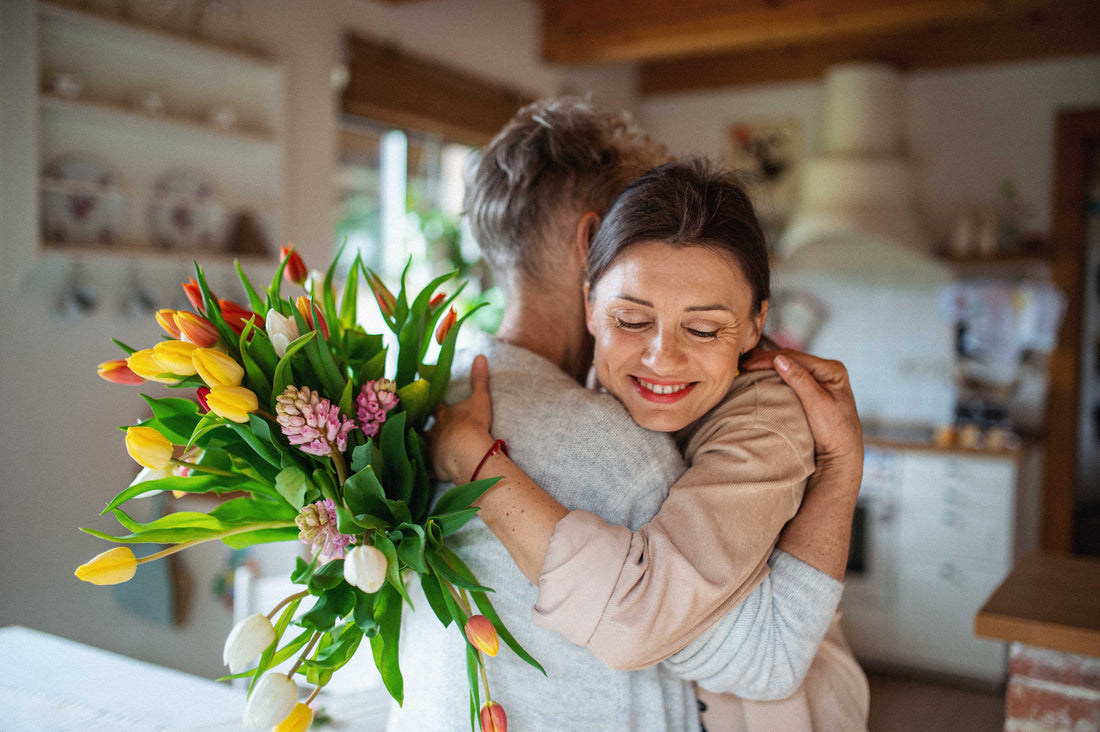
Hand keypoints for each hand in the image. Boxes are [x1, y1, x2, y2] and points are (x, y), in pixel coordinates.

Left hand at [425, 354, 495, 482]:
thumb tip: (480, 355)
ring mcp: (430, 451)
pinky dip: (420, 472)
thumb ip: (479, 379)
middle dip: (421, 429)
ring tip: (414, 451)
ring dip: (418, 449)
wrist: (467, 449)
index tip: (430, 406)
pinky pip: (423, 471)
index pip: (437, 410)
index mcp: (444, 416)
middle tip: (417, 429)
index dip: (434, 408)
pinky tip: (414, 475)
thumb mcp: (480, 400)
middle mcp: (433, 432)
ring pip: (419, 449)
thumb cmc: (473, 424)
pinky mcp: (431, 468)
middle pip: (423, 429)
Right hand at [741, 349, 862, 466]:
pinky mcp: (813, 389)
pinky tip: (761, 377)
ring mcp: (820, 379)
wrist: (841, 453)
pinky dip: (775, 375)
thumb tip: (779, 359)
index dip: (770, 359)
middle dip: (766, 360)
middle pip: (792, 359)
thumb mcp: (817, 403)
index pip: (796, 358)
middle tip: (742, 365)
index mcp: (832, 370)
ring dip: (769, 367)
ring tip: (747, 368)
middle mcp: (827, 371)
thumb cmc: (834, 431)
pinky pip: (791, 377)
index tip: (748, 365)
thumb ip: (800, 379)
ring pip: (790, 367)